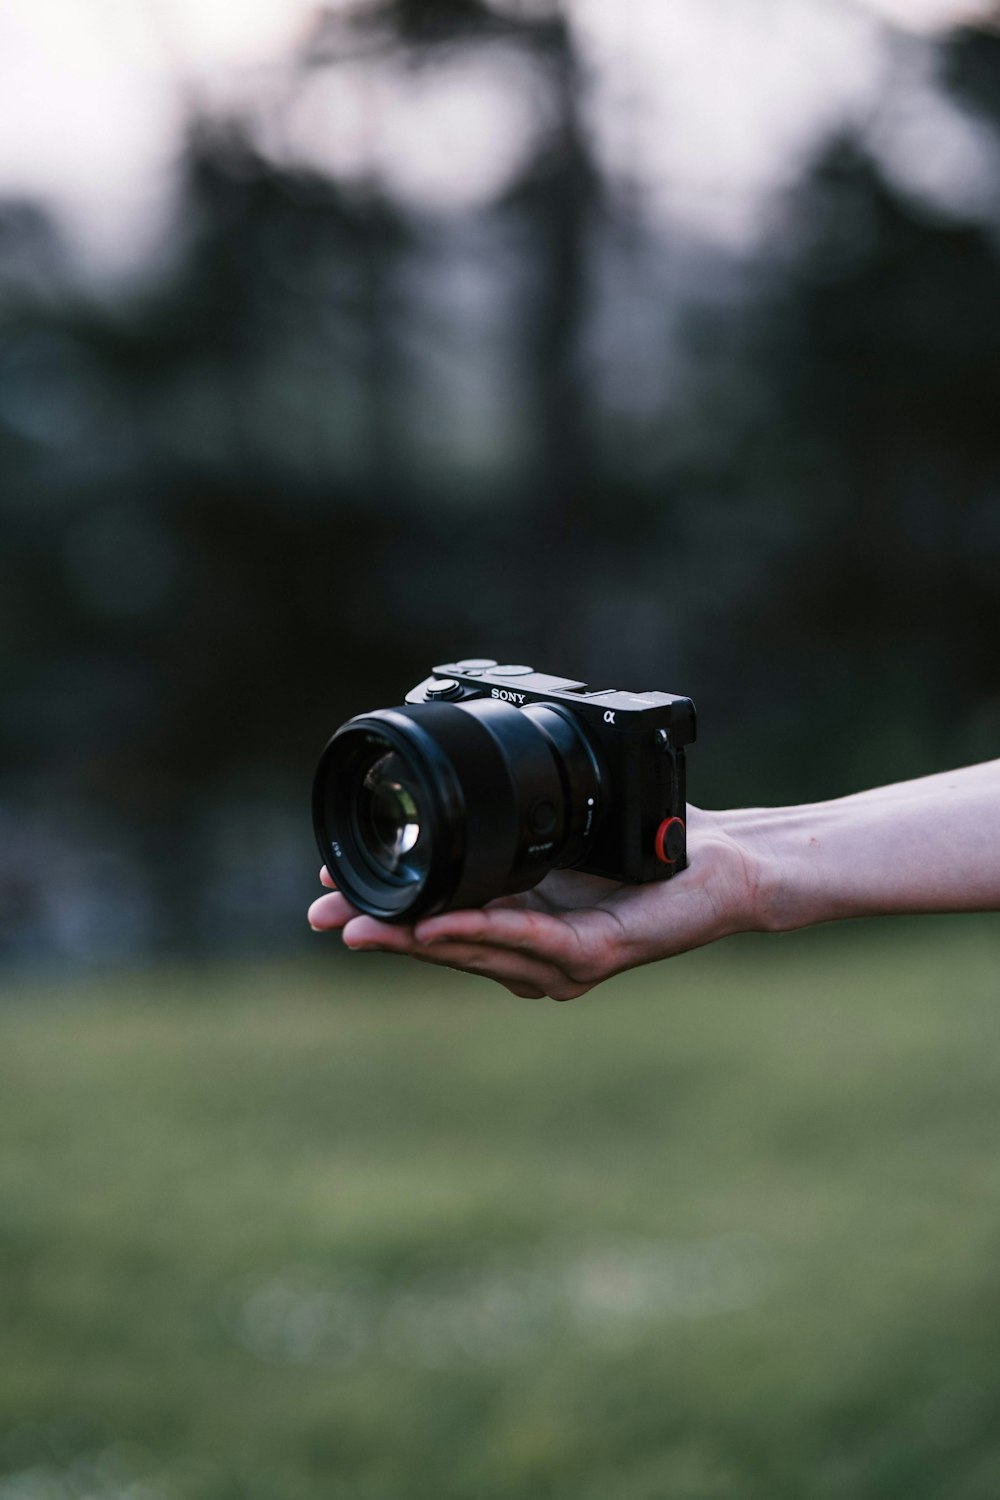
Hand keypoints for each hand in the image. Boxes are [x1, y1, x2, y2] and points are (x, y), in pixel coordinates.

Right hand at [307, 807, 763, 999]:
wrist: (726, 862)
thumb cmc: (653, 849)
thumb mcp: (561, 834)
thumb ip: (512, 834)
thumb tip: (460, 790)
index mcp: (521, 926)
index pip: (440, 922)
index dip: (386, 909)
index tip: (332, 891)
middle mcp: (536, 955)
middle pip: (443, 944)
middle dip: (380, 930)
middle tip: (322, 916)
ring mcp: (564, 962)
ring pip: (474, 949)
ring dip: (414, 937)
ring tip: (361, 925)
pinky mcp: (596, 954)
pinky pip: (530, 939)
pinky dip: (480, 930)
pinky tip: (438, 924)